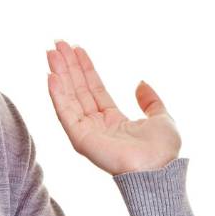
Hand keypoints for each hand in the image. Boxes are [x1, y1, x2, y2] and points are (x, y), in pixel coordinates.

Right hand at [45, 40, 180, 175]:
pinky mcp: (81, 139)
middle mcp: (97, 125)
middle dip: (68, 66)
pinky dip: (57, 95)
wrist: (159, 171)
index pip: (94, 89)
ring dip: (60, 74)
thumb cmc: (162, 151)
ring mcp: (87, 132)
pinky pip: (66, 114)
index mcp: (113, 121)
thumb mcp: (162, 118)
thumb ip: (151, 101)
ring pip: (69, 98)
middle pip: (78, 90)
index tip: (76, 48)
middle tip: (57, 44)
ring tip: (51, 52)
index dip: (85, 68)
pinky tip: (52, 76)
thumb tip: (141, 83)